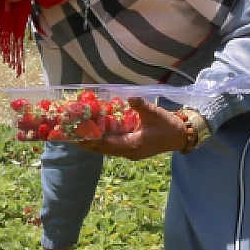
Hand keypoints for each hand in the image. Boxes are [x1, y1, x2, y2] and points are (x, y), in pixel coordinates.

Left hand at [75, 99, 190, 160]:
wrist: (180, 136)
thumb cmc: (168, 125)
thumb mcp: (155, 114)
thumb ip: (142, 106)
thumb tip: (130, 97)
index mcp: (132, 146)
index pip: (105, 144)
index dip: (90, 140)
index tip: (75, 136)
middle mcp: (127, 152)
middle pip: (101, 149)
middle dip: (86, 142)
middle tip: (69, 134)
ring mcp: (129, 151)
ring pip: (105, 148)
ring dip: (92, 141)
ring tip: (77, 133)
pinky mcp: (131, 148)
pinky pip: (112, 145)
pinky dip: (102, 140)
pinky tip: (95, 132)